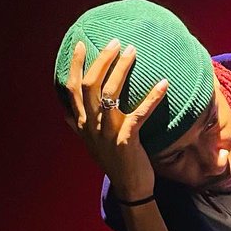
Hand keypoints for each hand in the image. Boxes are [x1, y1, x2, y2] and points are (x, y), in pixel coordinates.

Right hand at [62, 38, 167, 198]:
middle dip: (102, 60)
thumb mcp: (92, 144)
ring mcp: (107, 133)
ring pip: (109, 93)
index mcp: (83, 124)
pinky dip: (152, 97)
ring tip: (133, 51)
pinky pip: (139, 113)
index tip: (82, 45)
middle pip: (90, 85)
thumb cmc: (114, 163)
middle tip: (116, 42)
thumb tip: (66, 115)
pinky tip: (164, 83)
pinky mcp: (126, 140)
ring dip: (121, 69)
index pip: (72, 89)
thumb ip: (79, 127)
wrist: (130, 189)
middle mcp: (91, 126)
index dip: (75, 66)